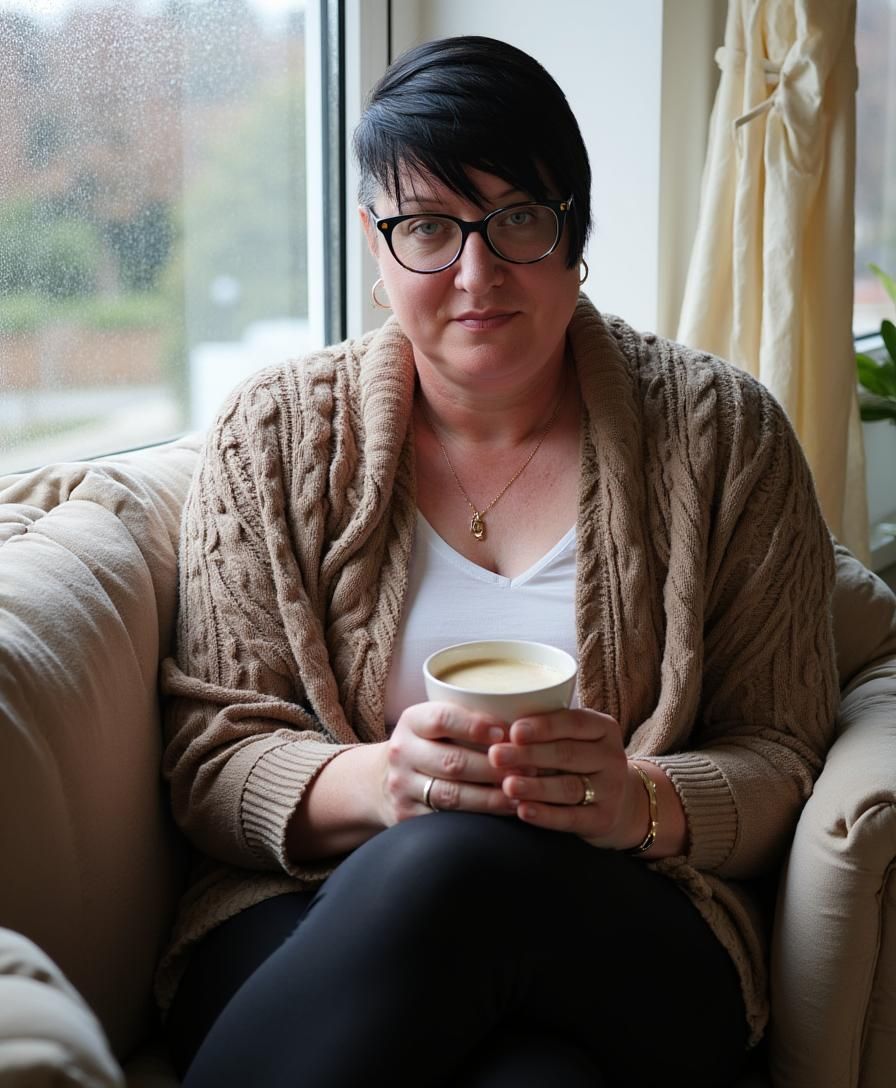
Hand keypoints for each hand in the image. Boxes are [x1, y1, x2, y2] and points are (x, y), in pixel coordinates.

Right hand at [381, 702, 519, 823]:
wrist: (383, 778)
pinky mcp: (407, 815)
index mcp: (411, 721)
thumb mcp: (435, 722)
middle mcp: (402, 752)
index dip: (476, 726)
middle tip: (527, 768)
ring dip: (491, 796)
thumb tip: (519, 725)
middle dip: (494, 767)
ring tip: (520, 793)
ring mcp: (402, 786)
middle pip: (453, 761)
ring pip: (452, 794)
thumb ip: (467, 718)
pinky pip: (447, 819)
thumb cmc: (427, 744)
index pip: (442, 719)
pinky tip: (501, 811)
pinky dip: (478, 817)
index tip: (505, 733)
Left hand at [488, 709, 646, 848]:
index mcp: (603, 727)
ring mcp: (611, 789)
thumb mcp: (574, 738)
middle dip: (529, 755)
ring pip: (569, 786)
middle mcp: (612, 756)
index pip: (573, 722)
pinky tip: (523, 810)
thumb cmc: (580, 761)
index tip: (513, 731)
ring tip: (507, 785)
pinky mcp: (604, 819)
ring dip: (535, 786)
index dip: (542, 726)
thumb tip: (498, 729)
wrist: (620, 803)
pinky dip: (545, 815)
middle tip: (496, 756)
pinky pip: (571, 817)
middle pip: (567, 754)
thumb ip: (545, 731)